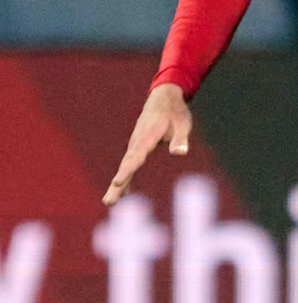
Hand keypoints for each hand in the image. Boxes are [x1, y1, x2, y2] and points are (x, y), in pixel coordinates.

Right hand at [103, 84, 192, 204]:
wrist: (163, 100)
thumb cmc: (175, 113)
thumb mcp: (182, 124)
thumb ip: (180, 138)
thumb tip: (180, 152)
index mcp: (146, 137)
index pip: (135, 157)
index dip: (126, 170)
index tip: (117, 183)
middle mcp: (136, 143)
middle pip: (126, 166)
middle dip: (118, 185)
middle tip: (109, 202)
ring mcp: (135, 146)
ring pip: (125, 167)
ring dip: (118, 185)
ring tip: (110, 202)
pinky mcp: (137, 148)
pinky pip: (129, 165)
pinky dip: (125, 177)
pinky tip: (123, 193)